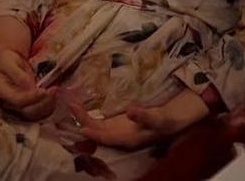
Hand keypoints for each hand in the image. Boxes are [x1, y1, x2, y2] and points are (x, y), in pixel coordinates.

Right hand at [0, 48, 54, 120]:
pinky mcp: (30, 106)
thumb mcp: (8, 61)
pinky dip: (50, 105)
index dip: (31, 97)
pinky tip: (54, 94)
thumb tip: (28, 85)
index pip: (18, 100)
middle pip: (28, 111)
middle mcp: (10, 102)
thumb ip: (17, 74)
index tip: (44, 90)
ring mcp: (21, 105)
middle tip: (53, 90)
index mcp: (2, 91)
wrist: (12, 61)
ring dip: (48, 104)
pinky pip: (42, 111)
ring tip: (55, 91)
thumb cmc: (8, 60)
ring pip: (36, 114)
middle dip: (42, 102)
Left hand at [70, 88, 210, 149]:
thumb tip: (130, 111)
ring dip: (83, 117)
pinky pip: (100, 120)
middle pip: (97, 131)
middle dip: (82, 122)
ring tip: (70, 104)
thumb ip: (144, 116)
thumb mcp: (159, 119)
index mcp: (128, 140)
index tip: (80, 126)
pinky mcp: (118, 122)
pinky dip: (90, 114)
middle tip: (69, 106)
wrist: (175, 117)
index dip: (93, 133)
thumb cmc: (168, 121)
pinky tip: (80, 106)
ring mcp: (118, 129)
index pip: (106, 138)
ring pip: (96, 126)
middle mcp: (120, 136)